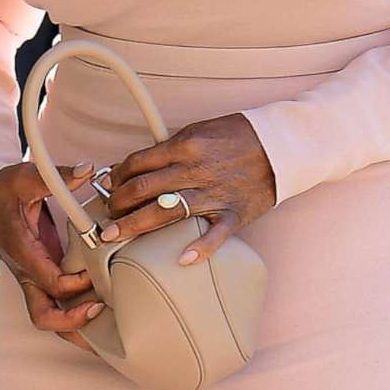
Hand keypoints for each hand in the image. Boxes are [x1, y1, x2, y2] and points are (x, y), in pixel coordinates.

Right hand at [0, 159, 105, 340]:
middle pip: (43, 315)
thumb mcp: (26, 176)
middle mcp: (26, 273)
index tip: (95, 271)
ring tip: (110, 339)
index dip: (74, 283)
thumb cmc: (6, 191)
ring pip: (49, 319)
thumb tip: (88, 171)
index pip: (48, 280)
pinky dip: (76, 320)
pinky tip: (101, 322)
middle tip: (101, 311)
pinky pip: (57, 309)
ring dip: (76, 331)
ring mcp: (33, 281)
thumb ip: (56, 176)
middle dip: (72, 322)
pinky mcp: (41, 281)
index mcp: (21, 250)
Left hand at [96, 112, 276, 265]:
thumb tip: (139, 166)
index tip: (109, 187)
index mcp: (184, 146)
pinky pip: (215, 235)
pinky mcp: (234, 213)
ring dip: (134, 225)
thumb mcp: (200, 130)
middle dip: (117, 204)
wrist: (282, 145)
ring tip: (115, 235)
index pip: (137, 163)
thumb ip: (171, 148)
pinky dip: (199, 248)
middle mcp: (194, 170)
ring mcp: (214, 194)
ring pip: (164, 212)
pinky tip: (181, 259)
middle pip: (142, 189)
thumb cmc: (238, 136)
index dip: (116, 177)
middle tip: (107, 215)